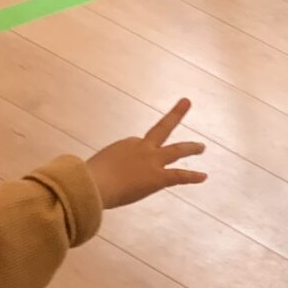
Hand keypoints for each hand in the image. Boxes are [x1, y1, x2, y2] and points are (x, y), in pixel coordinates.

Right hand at [87, 99, 207, 208]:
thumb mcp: (90, 169)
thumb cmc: (86, 179)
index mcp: (124, 145)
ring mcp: (151, 161)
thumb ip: (93, 173)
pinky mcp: (158, 177)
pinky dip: (192, 176)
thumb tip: (83, 183)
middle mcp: (140, 148)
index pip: (137, 147)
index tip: (133, 166)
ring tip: (202, 147)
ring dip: (191, 148)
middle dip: (174, 116)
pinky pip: (179, 176)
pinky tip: (204, 176)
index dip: (138, 155)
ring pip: (176, 150)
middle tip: (186, 103)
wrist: (93, 184)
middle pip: (161, 129)